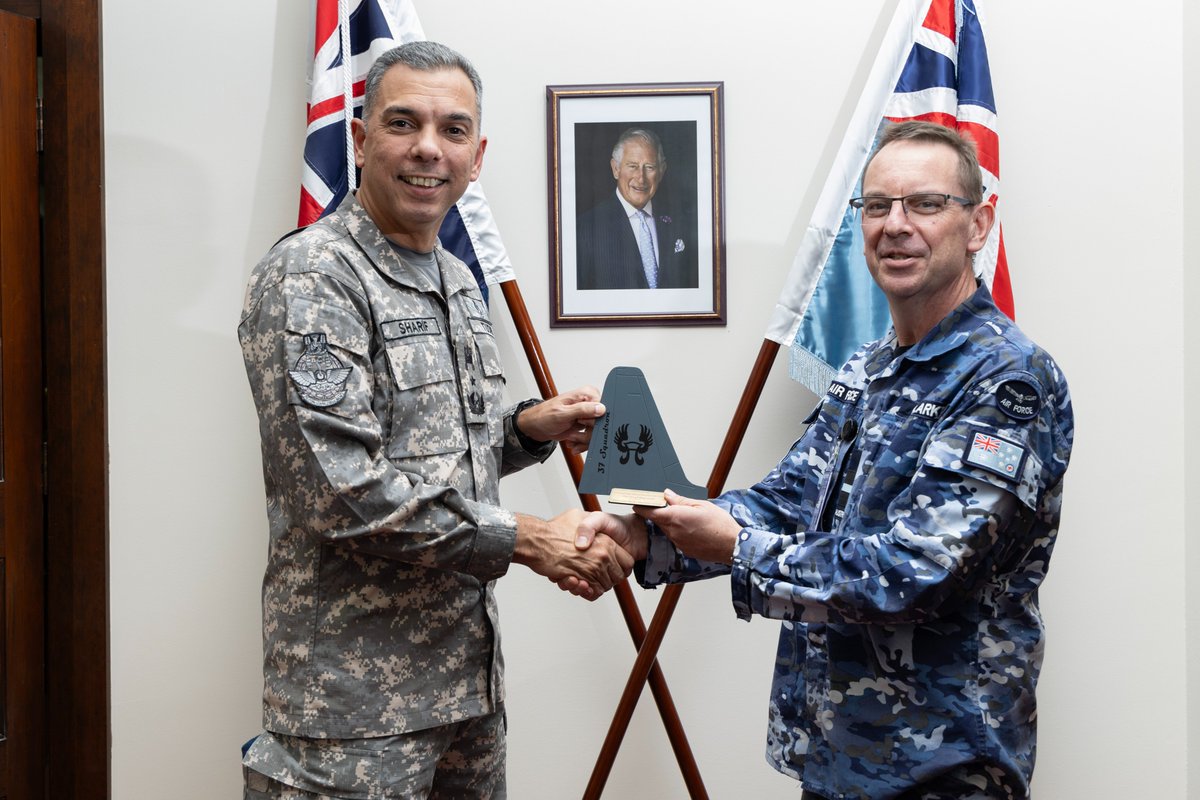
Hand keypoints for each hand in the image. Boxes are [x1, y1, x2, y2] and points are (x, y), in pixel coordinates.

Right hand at [513, 510, 633, 600]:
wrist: (536, 540)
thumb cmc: (553, 529)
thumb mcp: (578, 516)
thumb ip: (591, 524)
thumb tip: (596, 531)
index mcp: (606, 541)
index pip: (627, 562)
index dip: (621, 567)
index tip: (613, 568)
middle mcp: (602, 555)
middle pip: (617, 577)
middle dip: (608, 579)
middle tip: (596, 576)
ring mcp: (592, 568)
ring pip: (603, 587)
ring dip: (595, 586)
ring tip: (583, 579)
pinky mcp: (580, 579)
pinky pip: (591, 592)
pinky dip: (587, 592)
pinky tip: (578, 583)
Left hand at [514, 386, 604, 453]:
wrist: (536, 427)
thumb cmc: (544, 416)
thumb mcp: (562, 413)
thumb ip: (582, 410)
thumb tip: (601, 408)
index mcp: (586, 394)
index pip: (603, 409)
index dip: (594, 420)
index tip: (582, 423)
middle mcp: (589, 404)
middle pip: (601, 423)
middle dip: (587, 433)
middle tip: (574, 435)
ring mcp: (587, 416)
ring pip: (597, 433)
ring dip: (583, 440)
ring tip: (571, 438)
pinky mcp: (585, 426)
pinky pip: (591, 438)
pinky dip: (582, 443)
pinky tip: (572, 442)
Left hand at [634, 489, 740, 564]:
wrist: (732, 545)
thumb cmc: (720, 524)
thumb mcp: (701, 505)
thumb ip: (681, 500)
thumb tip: (667, 495)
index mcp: (676, 517)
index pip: (650, 512)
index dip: (642, 508)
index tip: (637, 503)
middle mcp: (674, 532)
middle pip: (659, 521)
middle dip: (661, 513)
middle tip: (667, 505)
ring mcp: (678, 542)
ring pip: (668, 530)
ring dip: (671, 523)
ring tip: (686, 517)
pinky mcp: (684, 550)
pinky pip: (676, 538)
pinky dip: (679, 532)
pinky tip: (692, 529)